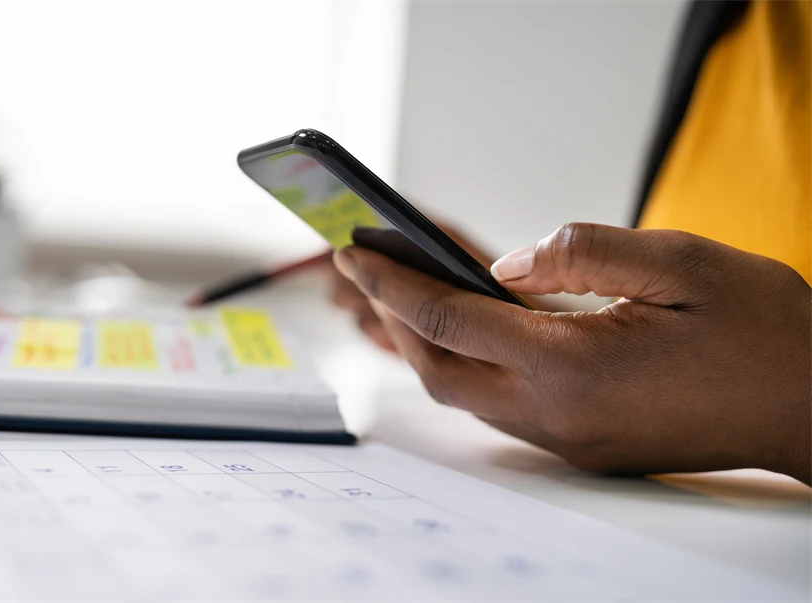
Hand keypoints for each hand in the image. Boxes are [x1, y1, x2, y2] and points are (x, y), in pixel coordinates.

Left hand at [333, 223, 811, 484]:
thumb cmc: (761, 329)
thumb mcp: (679, 262)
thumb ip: (579, 254)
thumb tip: (502, 264)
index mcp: (572, 366)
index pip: (448, 319)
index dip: (391, 280)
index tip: (351, 251)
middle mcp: (556, 413)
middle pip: (439, 368)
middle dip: (391, 317)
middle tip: (363, 269)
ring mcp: (567, 438)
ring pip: (464, 394)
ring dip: (426, 346)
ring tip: (402, 294)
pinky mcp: (582, 445)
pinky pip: (499, 406)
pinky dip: (467, 366)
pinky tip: (467, 331)